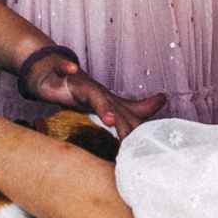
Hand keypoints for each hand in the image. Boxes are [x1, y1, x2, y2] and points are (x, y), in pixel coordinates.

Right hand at [25, 56, 165, 138]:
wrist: (54, 74)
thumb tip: (163, 101)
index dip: (136, 132)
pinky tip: (72, 68)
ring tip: (110, 119)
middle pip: (114, 110)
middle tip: (131, 146)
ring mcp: (80, 84)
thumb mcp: (107, 105)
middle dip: (123, 127)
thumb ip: (134, 107)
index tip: (145, 150)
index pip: (126, 118)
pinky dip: (66, 67)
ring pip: (93, 94)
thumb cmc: (81, 92)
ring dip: (102, 105)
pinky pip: (62, 69)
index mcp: (108, 101)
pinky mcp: (60, 76)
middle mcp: (97, 93)